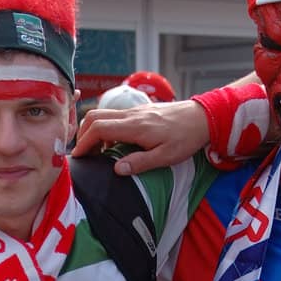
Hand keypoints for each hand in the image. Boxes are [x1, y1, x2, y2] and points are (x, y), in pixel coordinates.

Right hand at [73, 100, 207, 174]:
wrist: (202, 117)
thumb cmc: (186, 138)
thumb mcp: (165, 157)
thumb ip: (140, 163)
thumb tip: (116, 170)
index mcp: (135, 126)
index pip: (99, 128)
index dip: (84, 142)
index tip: (79, 157)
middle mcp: (131, 115)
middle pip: (95, 116)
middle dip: (83, 134)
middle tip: (84, 154)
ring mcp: (134, 111)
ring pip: (103, 113)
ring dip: (94, 130)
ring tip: (97, 150)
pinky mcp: (139, 111)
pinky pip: (114, 115)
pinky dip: (105, 126)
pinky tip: (114, 142)